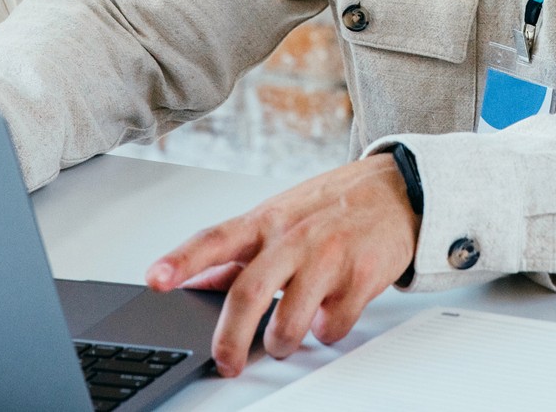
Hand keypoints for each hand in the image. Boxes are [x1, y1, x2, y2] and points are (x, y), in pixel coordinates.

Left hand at [146, 153, 420, 377]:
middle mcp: (294, 237)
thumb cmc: (334, 206)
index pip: (215, 239)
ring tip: (283, 340)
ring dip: (281, 343)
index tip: (156, 279)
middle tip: (226, 362)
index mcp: (266, 221)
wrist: (398, 192)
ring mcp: (328, 257)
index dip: (182, 260)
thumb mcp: (282, 216)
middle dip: (230, 339)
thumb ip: (241, 248)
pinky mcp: (361, 278)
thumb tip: (199, 278)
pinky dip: (325, 333)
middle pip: (248, 293)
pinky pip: (331, 328)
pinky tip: (329, 314)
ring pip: (289, 323)